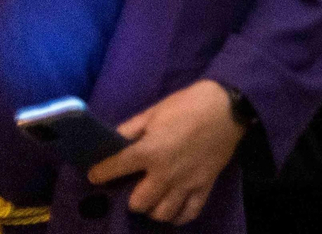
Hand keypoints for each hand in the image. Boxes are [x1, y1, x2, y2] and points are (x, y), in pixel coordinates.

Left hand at [87, 79, 245, 224]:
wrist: (226, 107)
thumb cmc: (187, 104)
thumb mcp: (154, 111)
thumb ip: (132, 129)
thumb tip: (114, 141)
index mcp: (149, 150)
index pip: (116, 168)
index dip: (101, 173)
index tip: (94, 176)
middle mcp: (165, 173)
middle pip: (139, 203)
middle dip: (131, 198)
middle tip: (134, 188)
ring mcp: (186, 183)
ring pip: (162, 213)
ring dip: (153, 209)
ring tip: (153, 199)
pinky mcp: (204, 186)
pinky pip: (189, 213)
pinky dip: (178, 216)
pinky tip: (173, 208)